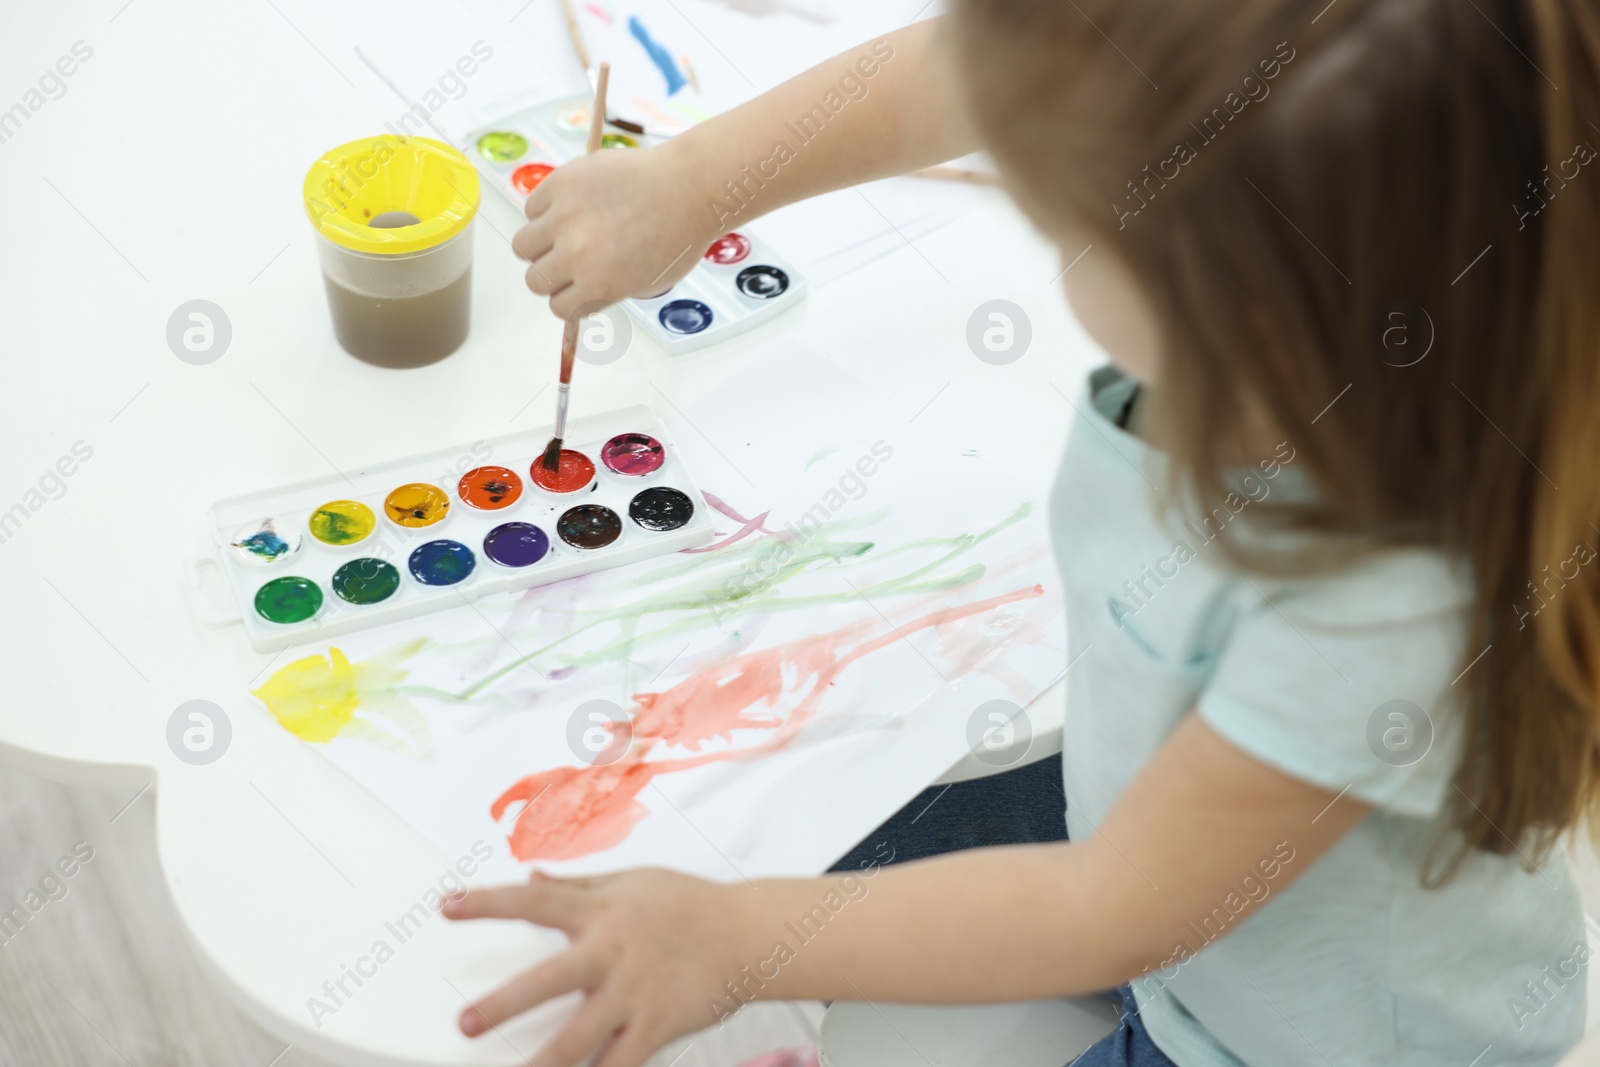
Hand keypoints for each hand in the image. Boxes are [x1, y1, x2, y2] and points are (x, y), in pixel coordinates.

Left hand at [444, 868, 747, 1066]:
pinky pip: (620, 1062)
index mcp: (600, 910)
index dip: (488, 903)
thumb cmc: (689, 904)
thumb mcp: (630, 880)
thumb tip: (531, 877)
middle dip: (505, 1003)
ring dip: (541, 1062)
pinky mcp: (656, 1024)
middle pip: (548, 979)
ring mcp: (633, 992)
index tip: (449, 906)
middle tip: (467, 1021)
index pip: (534, 901)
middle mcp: (611, 951)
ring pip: (578, 1036)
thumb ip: (577, 883)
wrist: (746, 934)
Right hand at [511, 142, 717, 318]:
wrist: (688, 188)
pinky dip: (545, 210)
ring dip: (538, 245)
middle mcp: (576, 255)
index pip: (558, 308)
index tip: (576, 287)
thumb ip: (606, 290)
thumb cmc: (677, 234)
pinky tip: (569, 207)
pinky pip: (532, 208)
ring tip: (559, 234)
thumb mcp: (645, 282)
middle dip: (550, 276)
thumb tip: (578, 292)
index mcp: (598, 286)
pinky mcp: (562, 184)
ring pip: (523, 246)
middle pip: (534, 281)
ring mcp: (565, 218)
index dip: (569, 298)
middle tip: (565, 261)